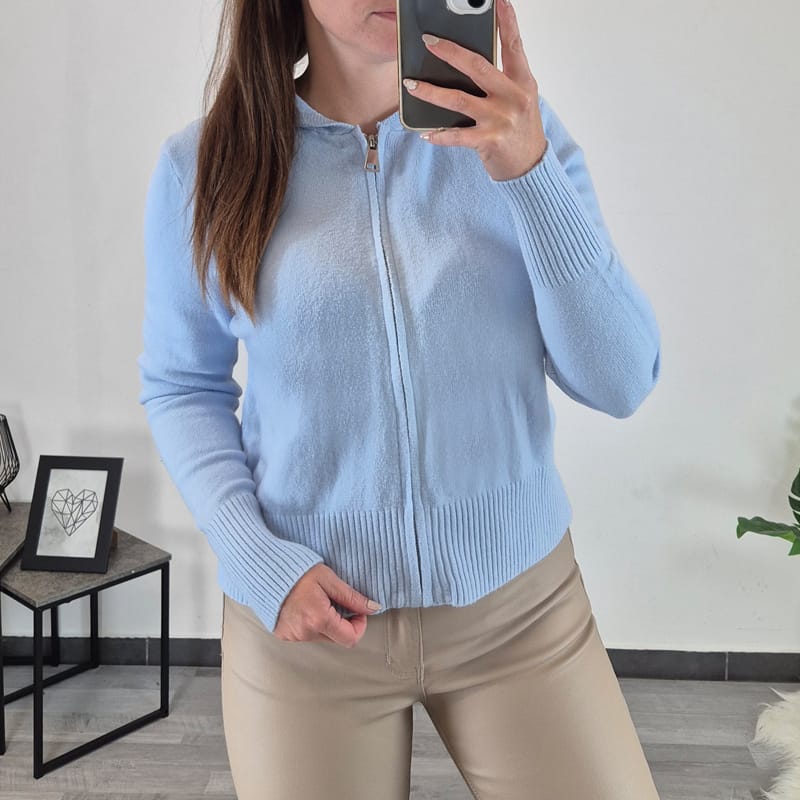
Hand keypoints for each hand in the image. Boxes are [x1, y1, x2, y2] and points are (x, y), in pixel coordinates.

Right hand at [273, 563, 380, 646]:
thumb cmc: (297, 570)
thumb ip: (352, 596)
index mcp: (319, 619)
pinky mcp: (283, 635)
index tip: (357, 611)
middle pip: (337, 639)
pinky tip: (304, 607)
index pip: (350, 639)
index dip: (359, 625)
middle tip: (335, 601)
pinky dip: (311, 624)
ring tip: (316, 601)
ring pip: (321, 637)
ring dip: (326, 623)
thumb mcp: (328, 579)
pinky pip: (306, 635)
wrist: (265, 570)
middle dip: (342, 623)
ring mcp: (293, 636)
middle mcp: (305, 633)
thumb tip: (373, 608)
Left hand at [402, 0, 546, 181]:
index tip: (497, 1)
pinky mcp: (489, 141)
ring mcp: (500, 120)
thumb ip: (501, 81)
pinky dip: (440, 135)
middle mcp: (512, 97)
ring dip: (431, 92)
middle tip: (429, 41)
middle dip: (450, 52)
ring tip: (411, 85)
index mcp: (522, 82)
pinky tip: (425, 133)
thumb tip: (468, 64)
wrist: (530, 166)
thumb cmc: (521, 130)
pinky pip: (457, 136)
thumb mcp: (519, 99)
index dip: (506, 22)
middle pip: (477, 67)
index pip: (513, 46)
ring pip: (459, 100)